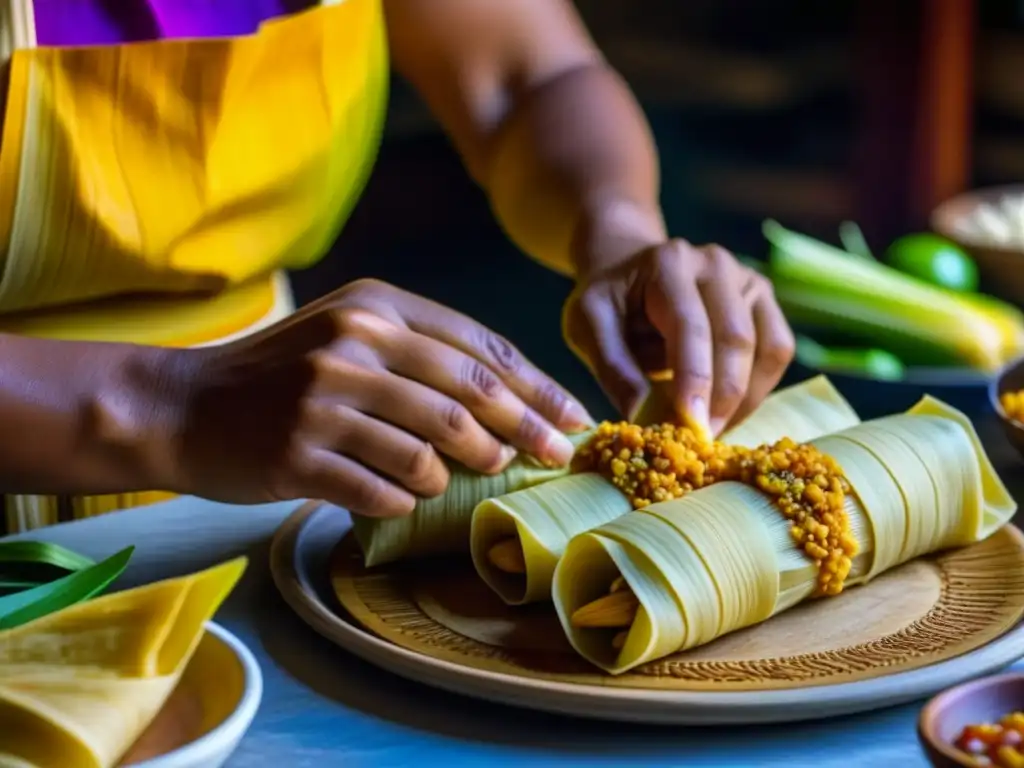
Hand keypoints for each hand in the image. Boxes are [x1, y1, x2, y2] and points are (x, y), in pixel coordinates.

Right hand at [157, 279, 592, 516]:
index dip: (537, 387)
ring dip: (466, 469)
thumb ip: (421, 354)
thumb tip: (513, 403)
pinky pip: (383, 488)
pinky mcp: (298, 454)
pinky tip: (409, 496)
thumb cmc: (282, 374)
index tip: (574, 417)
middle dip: (526, 431)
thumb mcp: (350, 333)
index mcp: (375, 306)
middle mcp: (352, 343)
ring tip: (476, 474)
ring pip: (430, 447)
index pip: (479, 348)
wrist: (183, 405)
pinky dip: (408, 498)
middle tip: (556, 456)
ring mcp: (322, 400)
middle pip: (468, 397)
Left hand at [563, 240, 794, 434]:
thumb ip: (611, 366)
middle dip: (722, 398)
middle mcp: (716, 264)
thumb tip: (640, 415)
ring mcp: (747, 280)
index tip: (692, 427)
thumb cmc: (609, 302)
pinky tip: (728, 412)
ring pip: (767, 348)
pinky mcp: (763, 302)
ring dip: (745, 399)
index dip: (695, 379)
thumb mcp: (587, 325)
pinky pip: (777, 351)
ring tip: (713, 430)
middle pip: (736, 339)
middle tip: (702, 442)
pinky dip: (759, 389)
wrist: (630, 273)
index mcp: (669, 263)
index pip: (690, 326)